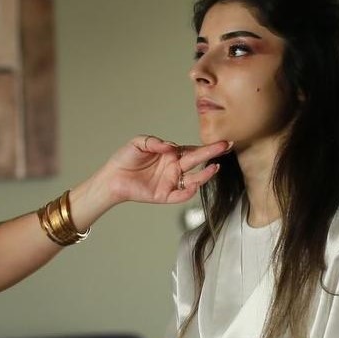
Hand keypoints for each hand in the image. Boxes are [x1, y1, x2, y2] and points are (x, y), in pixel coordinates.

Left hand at [85, 135, 231, 205]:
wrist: (112, 178)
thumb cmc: (125, 159)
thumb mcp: (138, 143)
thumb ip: (155, 142)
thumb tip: (170, 146)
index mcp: (171, 154)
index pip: (193, 149)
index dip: (207, 146)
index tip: (221, 142)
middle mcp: (175, 167)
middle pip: (197, 160)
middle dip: (212, 154)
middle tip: (226, 147)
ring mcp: (172, 181)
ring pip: (193, 178)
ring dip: (205, 174)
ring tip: (214, 168)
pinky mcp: (165, 195)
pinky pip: (181, 194)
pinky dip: (189, 191)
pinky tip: (194, 184)